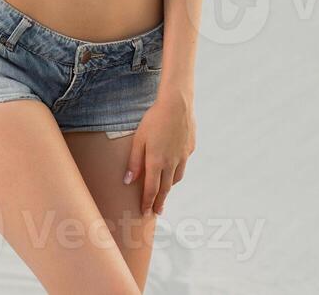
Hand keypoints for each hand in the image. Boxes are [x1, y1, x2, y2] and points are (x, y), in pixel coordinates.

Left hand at [124, 94, 194, 215]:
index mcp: (156, 162)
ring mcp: (183, 156)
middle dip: (159, 202)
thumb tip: (128, 181)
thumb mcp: (138, 139)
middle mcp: (171, 163)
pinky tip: (174, 166)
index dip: (147, 202)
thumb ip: (134, 162)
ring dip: (169, 187)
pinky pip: (183, 164)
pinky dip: (177, 170)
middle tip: (157, 212)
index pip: (151, 189)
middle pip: (165, 188)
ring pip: (176, 178)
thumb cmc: (154, 119)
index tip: (145, 212)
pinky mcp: (190, 148)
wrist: (177, 104)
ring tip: (164, 191)